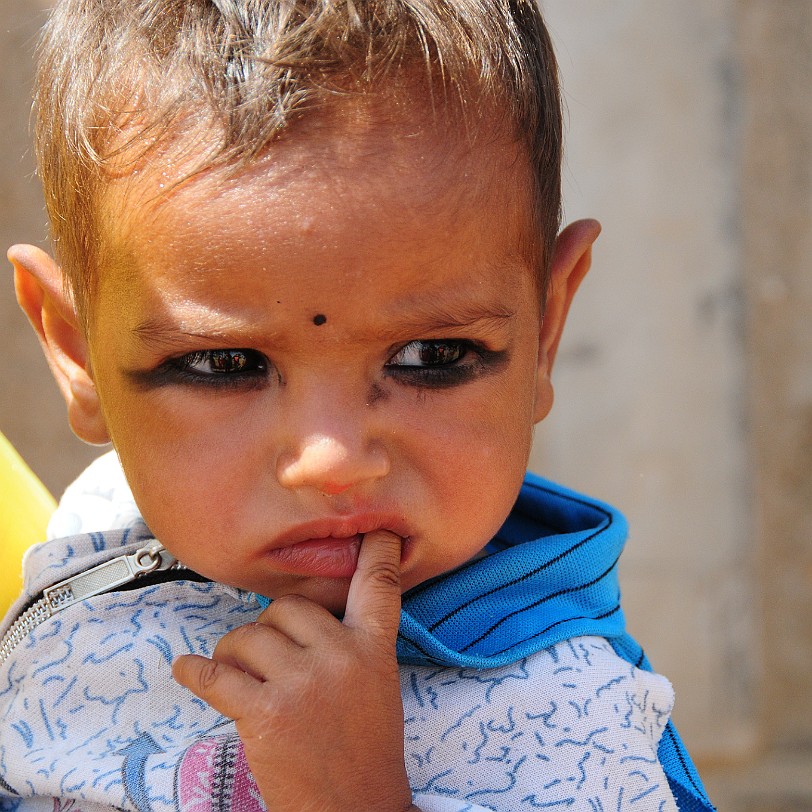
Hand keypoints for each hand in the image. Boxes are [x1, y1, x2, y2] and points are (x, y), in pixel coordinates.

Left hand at [172, 531, 415, 811]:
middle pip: (286, 608)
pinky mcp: (266, 712)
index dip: (377, 552)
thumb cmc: (364, 750)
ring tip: (239, 678)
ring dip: (234, 654)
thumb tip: (299, 616)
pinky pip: (217, 676)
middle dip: (268, 629)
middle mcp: (341, 657)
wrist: (356, 811)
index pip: (379, 587)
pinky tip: (188, 670)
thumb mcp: (376, 686)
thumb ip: (350, 644)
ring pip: (248, 637)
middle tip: (265, 658)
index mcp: (373, 649)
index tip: (375, 527)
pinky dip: (196, 672)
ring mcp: (303, 683)